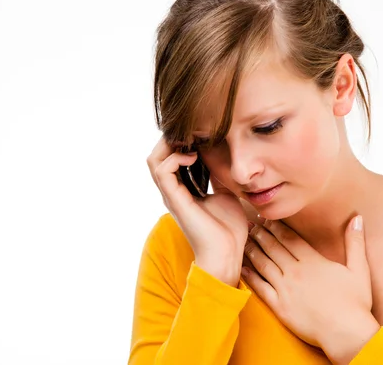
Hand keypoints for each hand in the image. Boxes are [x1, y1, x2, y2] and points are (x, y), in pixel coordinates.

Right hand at [147, 135, 248, 286]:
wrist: (227, 252)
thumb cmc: (228, 228)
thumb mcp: (225, 193)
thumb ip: (218, 176)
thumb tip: (223, 158)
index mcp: (183, 189)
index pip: (169, 158)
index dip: (179, 141)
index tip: (198, 131)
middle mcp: (173, 191)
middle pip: (156, 156)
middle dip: (171, 139)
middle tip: (191, 132)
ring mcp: (171, 195)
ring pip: (154, 160)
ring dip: (170, 146)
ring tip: (190, 142)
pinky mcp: (175, 200)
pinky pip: (163, 171)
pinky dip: (175, 158)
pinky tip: (192, 156)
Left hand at [241, 215, 380, 363]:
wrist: (346, 333)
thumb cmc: (355, 302)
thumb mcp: (359, 269)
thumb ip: (355, 242)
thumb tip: (357, 218)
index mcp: (312, 261)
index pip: (289, 238)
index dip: (276, 227)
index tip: (267, 219)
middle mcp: (295, 272)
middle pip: (273, 248)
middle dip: (261, 234)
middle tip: (251, 225)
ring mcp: (285, 289)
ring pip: (264, 264)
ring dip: (253, 250)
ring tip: (245, 240)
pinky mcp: (279, 306)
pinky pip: (260, 288)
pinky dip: (250, 277)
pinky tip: (243, 268)